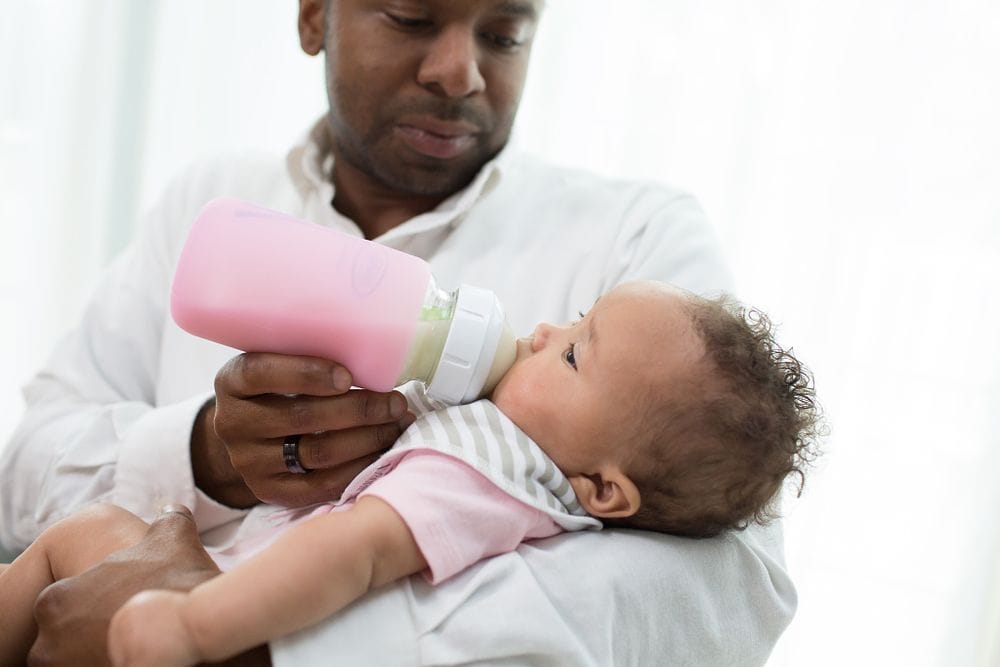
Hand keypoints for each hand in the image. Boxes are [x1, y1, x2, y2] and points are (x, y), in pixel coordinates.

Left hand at [29, 506, 269, 666]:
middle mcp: (47, 640)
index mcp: (56, 600)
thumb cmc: (176, 585)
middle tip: (128, 629)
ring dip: (100, 653)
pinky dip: (113, 665)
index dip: (99, 606)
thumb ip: (167, 520)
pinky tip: (140, 658)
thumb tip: (171, 508)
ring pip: (78, 661)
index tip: (124, 607)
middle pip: (66, 638)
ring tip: (136, 648)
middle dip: (94, 635)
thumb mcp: (172, 539)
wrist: (197, 632)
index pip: (64, 605)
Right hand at [193, 353, 413, 507]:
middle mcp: (233, 423)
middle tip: (396, 401)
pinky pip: (322, 485)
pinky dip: (359, 467)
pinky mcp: (270, 491)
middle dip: (359, 409)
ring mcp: (249, 462)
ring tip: (398, 423)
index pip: (262, 373)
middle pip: (302, 416)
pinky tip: (383, 452)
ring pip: (318, 451)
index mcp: (232, 381)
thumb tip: (372, 350)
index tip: (348, 376)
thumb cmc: (278, 386)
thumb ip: (308, 353)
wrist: (249, 434)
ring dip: (368, 438)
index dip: (307, 373)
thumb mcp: (278, 361)